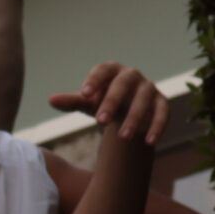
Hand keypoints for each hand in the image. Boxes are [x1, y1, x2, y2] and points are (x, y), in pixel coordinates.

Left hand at [49, 62, 169, 147]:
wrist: (127, 111)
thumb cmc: (103, 103)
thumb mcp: (88, 104)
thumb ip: (72, 101)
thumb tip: (51, 100)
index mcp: (112, 71)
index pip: (103, 70)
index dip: (95, 80)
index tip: (83, 94)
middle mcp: (132, 76)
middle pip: (123, 84)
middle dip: (112, 101)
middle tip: (100, 121)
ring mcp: (149, 88)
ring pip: (144, 99)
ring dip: (134, 118)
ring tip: (123, 138)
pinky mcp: (162, 103)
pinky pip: (163, 112)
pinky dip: (158, 126)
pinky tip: (149, 143)